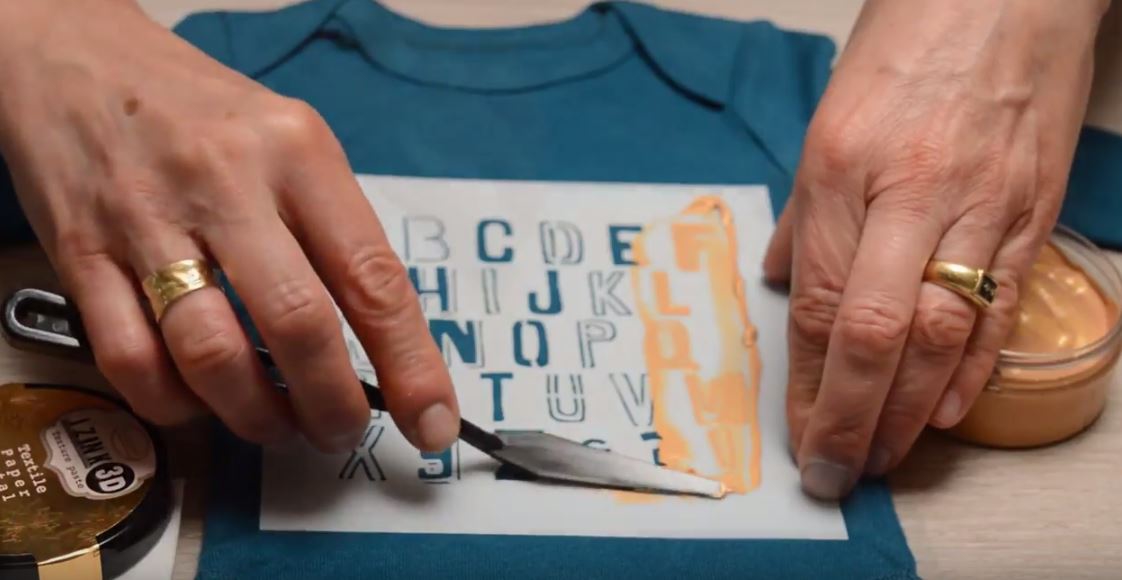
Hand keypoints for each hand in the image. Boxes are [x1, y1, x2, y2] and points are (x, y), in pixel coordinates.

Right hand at [0, 0, 459, 452]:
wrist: (77, 58)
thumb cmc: (204, 111)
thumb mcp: (293, 141)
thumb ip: (334, 230)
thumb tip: (383, 341)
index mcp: (298, 153)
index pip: (372, 276)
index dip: (410, 364)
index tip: (431, 420)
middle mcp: (227, 183)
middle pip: (298, 325)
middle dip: (332, 405)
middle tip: (342, 430)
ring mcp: (148, 219)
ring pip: (212, 355)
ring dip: (256, 416)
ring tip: (277, 423)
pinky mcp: (81, 253)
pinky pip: (131, 359)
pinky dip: (175, 404)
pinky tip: (199, 401)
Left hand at [763, 0, 1109, 498]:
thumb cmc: (910, 45)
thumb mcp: (829, 122)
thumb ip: (806, 213)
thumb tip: (786, 284)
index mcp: (843, 170)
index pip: (821, 305)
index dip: (808, 384)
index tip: (799, 434)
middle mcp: (910, 194)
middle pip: (876, 334)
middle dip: (853, 419)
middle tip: (837, 472)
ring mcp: (979, 204)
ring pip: (942, 334)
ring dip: (911, 411)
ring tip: (886, 457)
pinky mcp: (1033, 210)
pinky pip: (1001, 305)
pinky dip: (974, 368)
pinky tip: (949, 411)